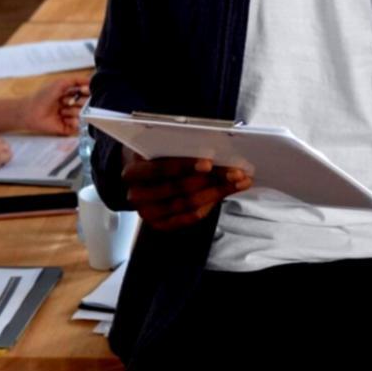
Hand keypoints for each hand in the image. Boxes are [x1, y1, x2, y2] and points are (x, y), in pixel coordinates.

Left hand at [19, 79, 89, 135]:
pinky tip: (63, 118)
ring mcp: (69, 117)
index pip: (86, 93)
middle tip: (67, 101)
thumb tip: (91, 80)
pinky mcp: (67, 128)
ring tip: (61, 111)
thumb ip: (76, 80)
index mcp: (71, 95)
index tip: (83, 91)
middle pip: (86, 104)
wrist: (31, 111)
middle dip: (79, 102)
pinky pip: (77, 126)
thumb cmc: (43, 96)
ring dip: (72, 111)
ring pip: (82, 115)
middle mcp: (71, 106)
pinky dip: (72, 121)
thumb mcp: (60, 83)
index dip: (86, 92)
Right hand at [122, 154, 251, 230]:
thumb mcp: (158, 147)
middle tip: (236, 173)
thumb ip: (177, 148)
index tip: (209, 163)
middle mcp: (136, 195)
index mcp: (133, 171)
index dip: (184, 166)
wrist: (139, 176)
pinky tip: (224, 194)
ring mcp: (147, 212)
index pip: (159, 168)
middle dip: (211, 179)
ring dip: (217, 192)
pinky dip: (209, 206)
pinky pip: (188, 218)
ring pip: (187, 204)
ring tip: (239, 182)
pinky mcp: (159, 224)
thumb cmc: (154, 156)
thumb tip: (212, 148)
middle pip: (178, 188)